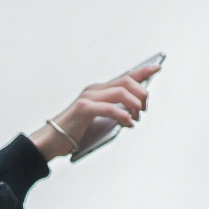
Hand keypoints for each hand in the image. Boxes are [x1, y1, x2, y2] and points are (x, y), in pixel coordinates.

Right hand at [30, 59, 162, 161]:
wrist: (51, 141)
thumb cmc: (74, 132)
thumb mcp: (98, 120)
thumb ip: (113, 113)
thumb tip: (133, 114)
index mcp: (98, 91)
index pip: (125, 76)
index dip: (142, 71)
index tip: (158, 67)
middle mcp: (94, 90)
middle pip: (127, 81)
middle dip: (141, 94)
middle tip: (144, 110)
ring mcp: (88, 98)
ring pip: (121, 92)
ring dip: (134, 105)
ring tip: (136, 118)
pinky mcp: (83, 109)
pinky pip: (110, 108)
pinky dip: (123, 116)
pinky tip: (128, 124)